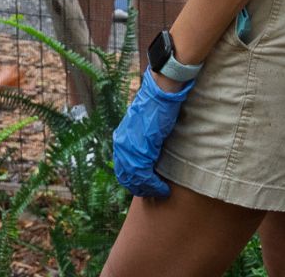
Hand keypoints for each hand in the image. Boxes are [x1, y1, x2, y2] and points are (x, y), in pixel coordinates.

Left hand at [112, 67, 193, 198]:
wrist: (160, 92)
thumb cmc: (156, 105)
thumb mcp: (144, 127)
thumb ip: (141, 142)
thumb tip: (147, 157)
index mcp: (121, 139)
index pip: (123, 169)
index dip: (133, 181)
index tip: (145, 187)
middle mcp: (121, 145)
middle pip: (126, 177)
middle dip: (140, 188)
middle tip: (153, 193)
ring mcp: (129, 148)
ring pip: (135, 179)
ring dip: (148, 189)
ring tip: (160, 192)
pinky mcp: (140, 149)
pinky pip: (144, 176)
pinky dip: (154, 185)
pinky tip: (163, 188)